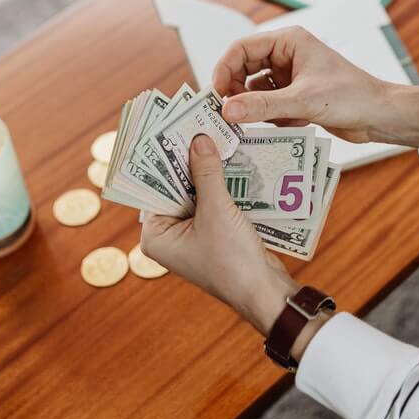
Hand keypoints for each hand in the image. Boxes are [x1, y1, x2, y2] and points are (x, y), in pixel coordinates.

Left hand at [140, 134, 294, 335]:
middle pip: (174, 188)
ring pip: (195, 193)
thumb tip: (198, 138)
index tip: (171, 129)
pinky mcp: (213, 235)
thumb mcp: (217, 211)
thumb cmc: (232, 260)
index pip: (153, 187)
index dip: (164, 158)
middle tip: (196, 126)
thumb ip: (207, 173)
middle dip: (188, 161)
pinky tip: (230, 161)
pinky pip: (211, 202)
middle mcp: (168, 236)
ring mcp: (191, 236)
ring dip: (206, 171)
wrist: (264, 292)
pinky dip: (220, 185)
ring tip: (214, 137)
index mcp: (155, 236)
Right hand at [211, 27, 418, 148]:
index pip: (242, 48)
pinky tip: (288, 125)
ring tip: (254, 124)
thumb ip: (263, 106)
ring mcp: (291, 77)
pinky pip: (270, 106)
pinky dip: (272, 118)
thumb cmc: (352, 96)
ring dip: (255, 108)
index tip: (216, 94)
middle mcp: (288, 56)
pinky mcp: (296, 97)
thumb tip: (227, 110)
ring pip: (256, 90)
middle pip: (244, 69)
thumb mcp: (303, 101)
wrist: (380, 116)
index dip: (224, 68)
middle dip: (237, 92)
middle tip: (228, 114)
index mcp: (289, 42)